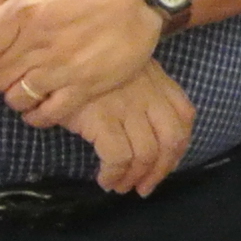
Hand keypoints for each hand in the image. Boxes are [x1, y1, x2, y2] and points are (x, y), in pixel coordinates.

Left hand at [0, 0, 165, 125]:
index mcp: (23, 10)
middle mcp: (39, 41)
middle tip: (2, 72)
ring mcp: (63, 66)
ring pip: (15, 98)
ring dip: (14, 95)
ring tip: (23, 85)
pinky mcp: (87, 85)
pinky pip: (48, 113)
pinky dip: (38, 114)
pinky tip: (41, 102)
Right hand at [65, 61, 194, 194]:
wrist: (55, 53)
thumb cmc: (86, 64)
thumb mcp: (124, 68)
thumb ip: (142, 89)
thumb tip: (148, 129)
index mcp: (157, 80)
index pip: (185, 116)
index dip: (178, 146)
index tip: (166, 164)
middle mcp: (148, 94)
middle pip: (171, 140)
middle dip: (161, 170)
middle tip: (144, 187)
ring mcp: (126, 106)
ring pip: (146, 154)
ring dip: (135, 178)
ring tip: (120, 186)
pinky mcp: (101, 118)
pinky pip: (118, 157)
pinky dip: (115, 175)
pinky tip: (105, 179)